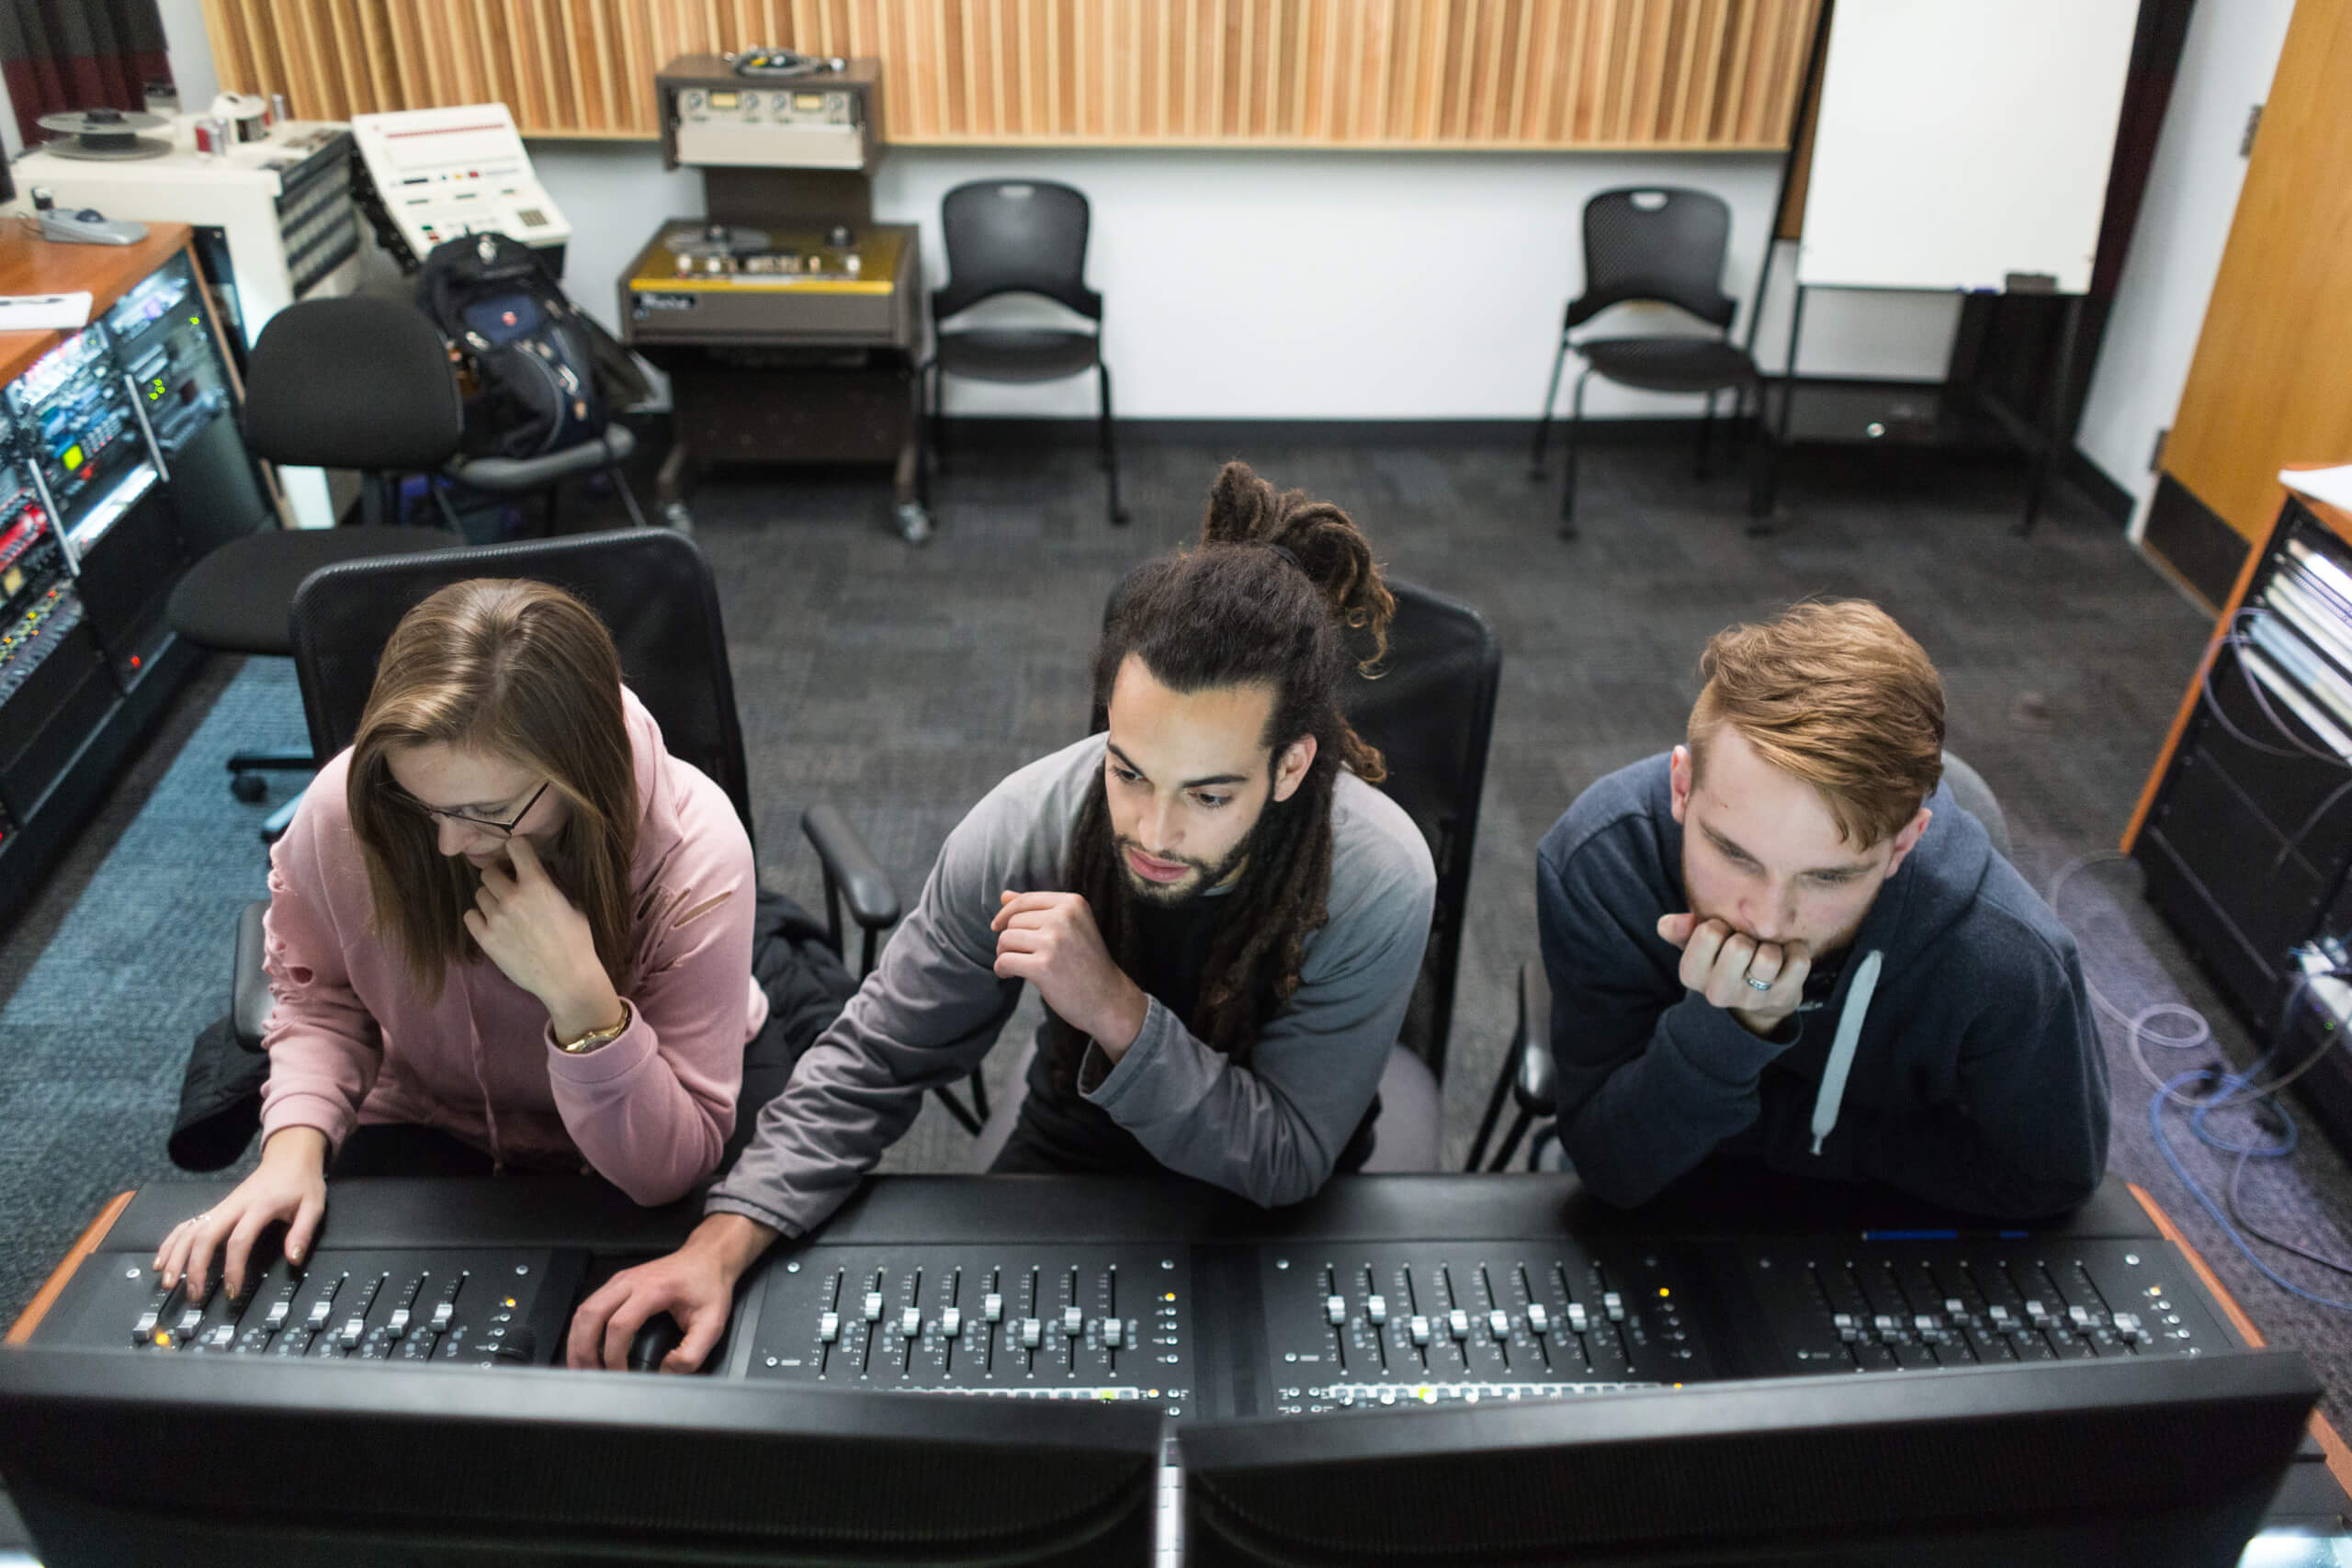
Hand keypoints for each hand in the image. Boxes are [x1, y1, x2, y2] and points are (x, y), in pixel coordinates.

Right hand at [152, 1127, 328, 1299]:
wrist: (289, 1157)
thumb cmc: (301, 1183)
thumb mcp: (313, 1205)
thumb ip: (303, 1232)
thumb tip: (292, 1260)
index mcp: (258, 1206)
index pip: (238, 1240)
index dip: (233, 1268)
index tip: (232, 1291)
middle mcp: (233, 1206)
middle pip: (204, 1236)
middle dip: (194, 1268)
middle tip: (194, 1295)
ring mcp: (221, 1206)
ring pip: (189, 1230)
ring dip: (175, 1257)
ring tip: (167, 1283)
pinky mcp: (215, 1209)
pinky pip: (186, 1224)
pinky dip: (171, 1242)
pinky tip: (161, 1260)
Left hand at [465, 836, 619, 1040]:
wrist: (567, 978)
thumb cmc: (577, 939)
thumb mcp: (573, 903)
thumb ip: (552, 882)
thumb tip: (538, 867)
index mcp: (537, 884)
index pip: (515, 846)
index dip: (517, 849)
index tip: (519, 857)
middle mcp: (512, 897)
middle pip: (489, 871)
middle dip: (499, 876)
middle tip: (509, 887)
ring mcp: (496, 918)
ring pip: (479, 893)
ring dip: (491, 898)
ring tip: (504, 910)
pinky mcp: (485, 939)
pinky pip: (470, 916)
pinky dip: (479, 917)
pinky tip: (494, 924)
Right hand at [567, 1214, 771, 1371]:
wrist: (708, 1258)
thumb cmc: (708, 1285)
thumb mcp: (712, 1322)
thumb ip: (692, 1352)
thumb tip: (666, 1371)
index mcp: (652, 1289)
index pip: (619, 1326)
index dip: (614, 1356)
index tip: (620, 1375)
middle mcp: (630, 1281)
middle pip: (590, 1316)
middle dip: (584, 1351)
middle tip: (591, 1377)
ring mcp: (620, 1281)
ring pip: (583, 1311)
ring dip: (577, 1342)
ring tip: (582, 1368)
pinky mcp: (616, 1284)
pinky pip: (588, 1307)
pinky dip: (581, 1331)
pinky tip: (586, 1348)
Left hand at [991, 890, 1148, 1056]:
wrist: (1109, 998)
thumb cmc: (1086, 963)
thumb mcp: (1070, 927)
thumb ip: (1038, 909)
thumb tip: (1004, 895)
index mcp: (1073, 903)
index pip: (1025, 900)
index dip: (1006, 913)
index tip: (997, 926)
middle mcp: (1064, 917)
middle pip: (1013, 921)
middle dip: (1009, 939)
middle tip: (1019, 956)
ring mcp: (1054, 942)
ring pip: (1006, 940)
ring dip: (1004, 954)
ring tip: (1016, 965)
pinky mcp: (1043, 967)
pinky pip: (1004, 961)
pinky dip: (1002, 969)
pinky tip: (1010, 975)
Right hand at [1657, 913, 1811, 1036]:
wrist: (1757, 996)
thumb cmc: (1723, 959)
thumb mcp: (1697, 944)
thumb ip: (1681, 930)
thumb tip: (1668, 924)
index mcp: (1691, 975)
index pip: (1708, 933)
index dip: (1720, 925)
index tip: (1723, 934)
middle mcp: (1718, 993)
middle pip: (1739, 947)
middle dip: (1746, 936)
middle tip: (1747, 943)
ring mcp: (1752, 999)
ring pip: (1769, 958)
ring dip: (1772, 945)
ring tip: (1767, 950)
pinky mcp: (1783, 999)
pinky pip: (1798, 962)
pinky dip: (1796, 950)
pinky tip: (1787, 954)